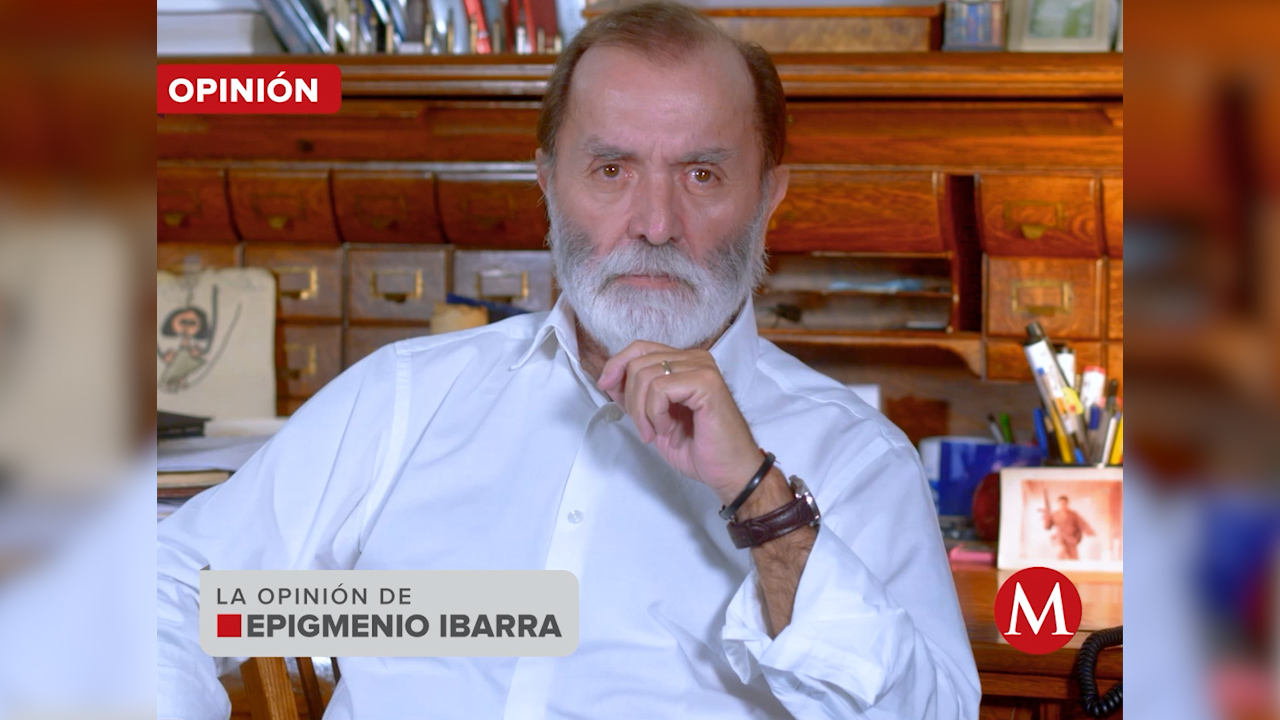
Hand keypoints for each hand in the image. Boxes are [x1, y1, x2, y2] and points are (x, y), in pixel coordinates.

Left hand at [597, 340, 762, 504]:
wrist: (728, 472)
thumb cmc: (698, 448)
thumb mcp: (654, 418)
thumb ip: (636, 394)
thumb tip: (609, 378)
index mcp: (685, 362)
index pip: (640, 348)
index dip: (617, 365)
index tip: (605, 387)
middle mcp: (695, 358)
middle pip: (638, 361)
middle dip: (630, 399)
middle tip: (644, 428)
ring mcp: (703, 368)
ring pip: (646, 375)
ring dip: (642, 411)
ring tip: (656, 432)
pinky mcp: (707, 382)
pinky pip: (660, 389)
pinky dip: (655, 414)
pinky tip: (668, 429)